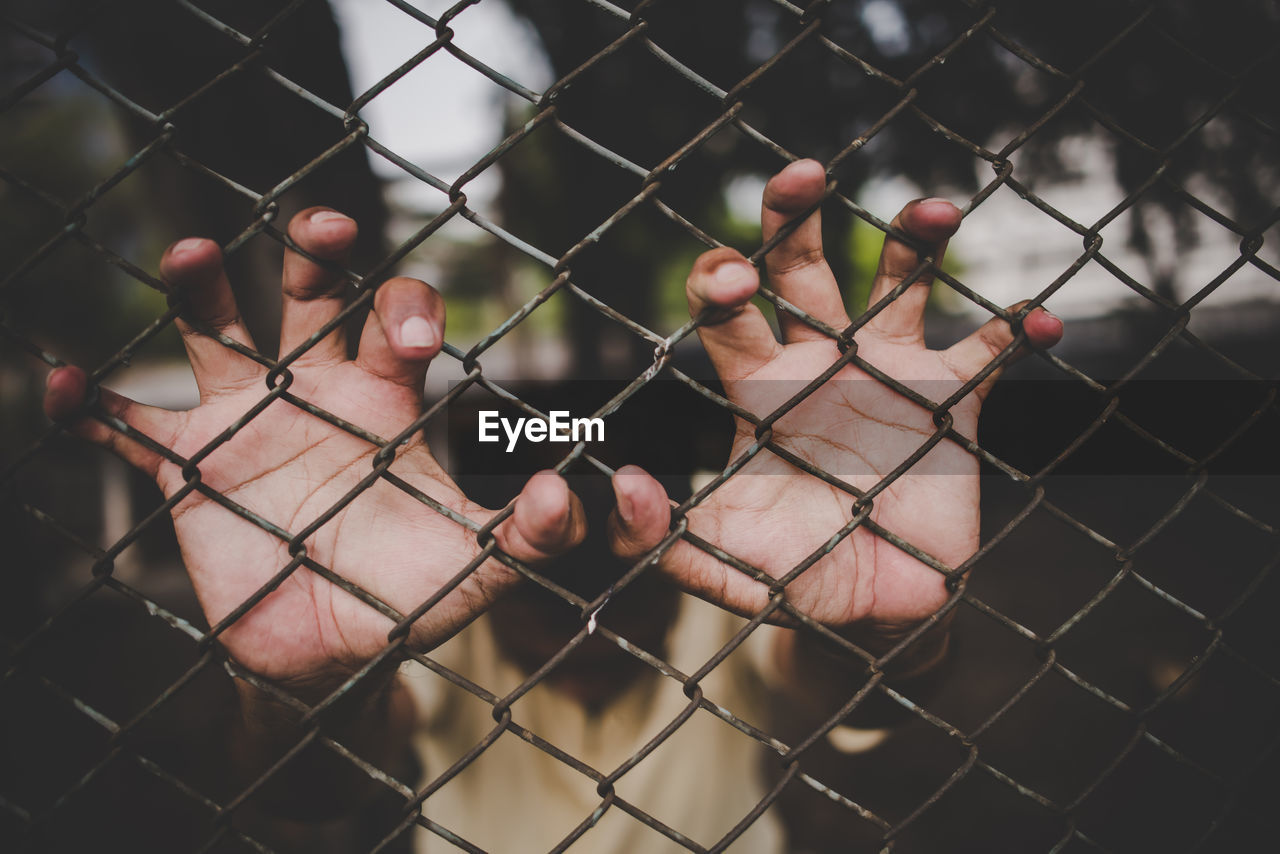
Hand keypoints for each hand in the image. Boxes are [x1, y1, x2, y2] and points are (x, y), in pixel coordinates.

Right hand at [45, 208, 584, 691]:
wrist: (331, 652)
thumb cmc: (407, 594)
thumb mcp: (472, 567)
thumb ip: (523, 536)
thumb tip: (564, 497)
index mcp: (384, 401)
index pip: (396, 324)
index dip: (405, 310)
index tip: (413, 335)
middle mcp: (313, 391)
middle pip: (309, 297)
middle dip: (315, 256)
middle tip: (326, 224)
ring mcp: (245, 422)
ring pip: (216, 334)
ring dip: (200, 292)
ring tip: (194, 253)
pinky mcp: (186, 468)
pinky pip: (128, 427)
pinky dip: (91, 409)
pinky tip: (62, 386)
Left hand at [608, 160, 1060, 662]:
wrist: (873, 607)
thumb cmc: (790, 575)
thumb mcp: (718, 559)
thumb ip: (658, 538)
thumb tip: (625, 487)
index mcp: (757, 389)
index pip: (728, 315)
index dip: (723, 283)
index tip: (734, 278)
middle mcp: (818, 364)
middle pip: (799, 269)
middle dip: (794, 220)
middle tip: (803, 174)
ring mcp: (887, 374)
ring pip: (898, 284)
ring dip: (913, 241)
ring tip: (935, 210)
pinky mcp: (950, 400)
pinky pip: (988, 353)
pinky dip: (1014, 333)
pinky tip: (1037, 322)